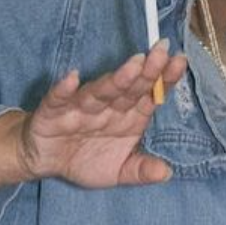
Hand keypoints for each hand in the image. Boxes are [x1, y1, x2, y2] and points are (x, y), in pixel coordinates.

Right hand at [18, 42, 188, 187]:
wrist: (45, 161)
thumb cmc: (85, 159)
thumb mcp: (118, 172)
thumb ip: (140, 171)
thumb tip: (166, 172)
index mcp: (128, 117)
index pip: (149, 96)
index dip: (164, 80)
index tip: (179, 62)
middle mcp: (108, 108)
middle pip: (129, 89)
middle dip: (146, 72)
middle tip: (161, 52)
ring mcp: (81, 107)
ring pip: (101, 91)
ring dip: (117, 79)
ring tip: (134, 65)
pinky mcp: (53, 111)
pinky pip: (59, 99)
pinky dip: (64, 89)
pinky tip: (72, 78)